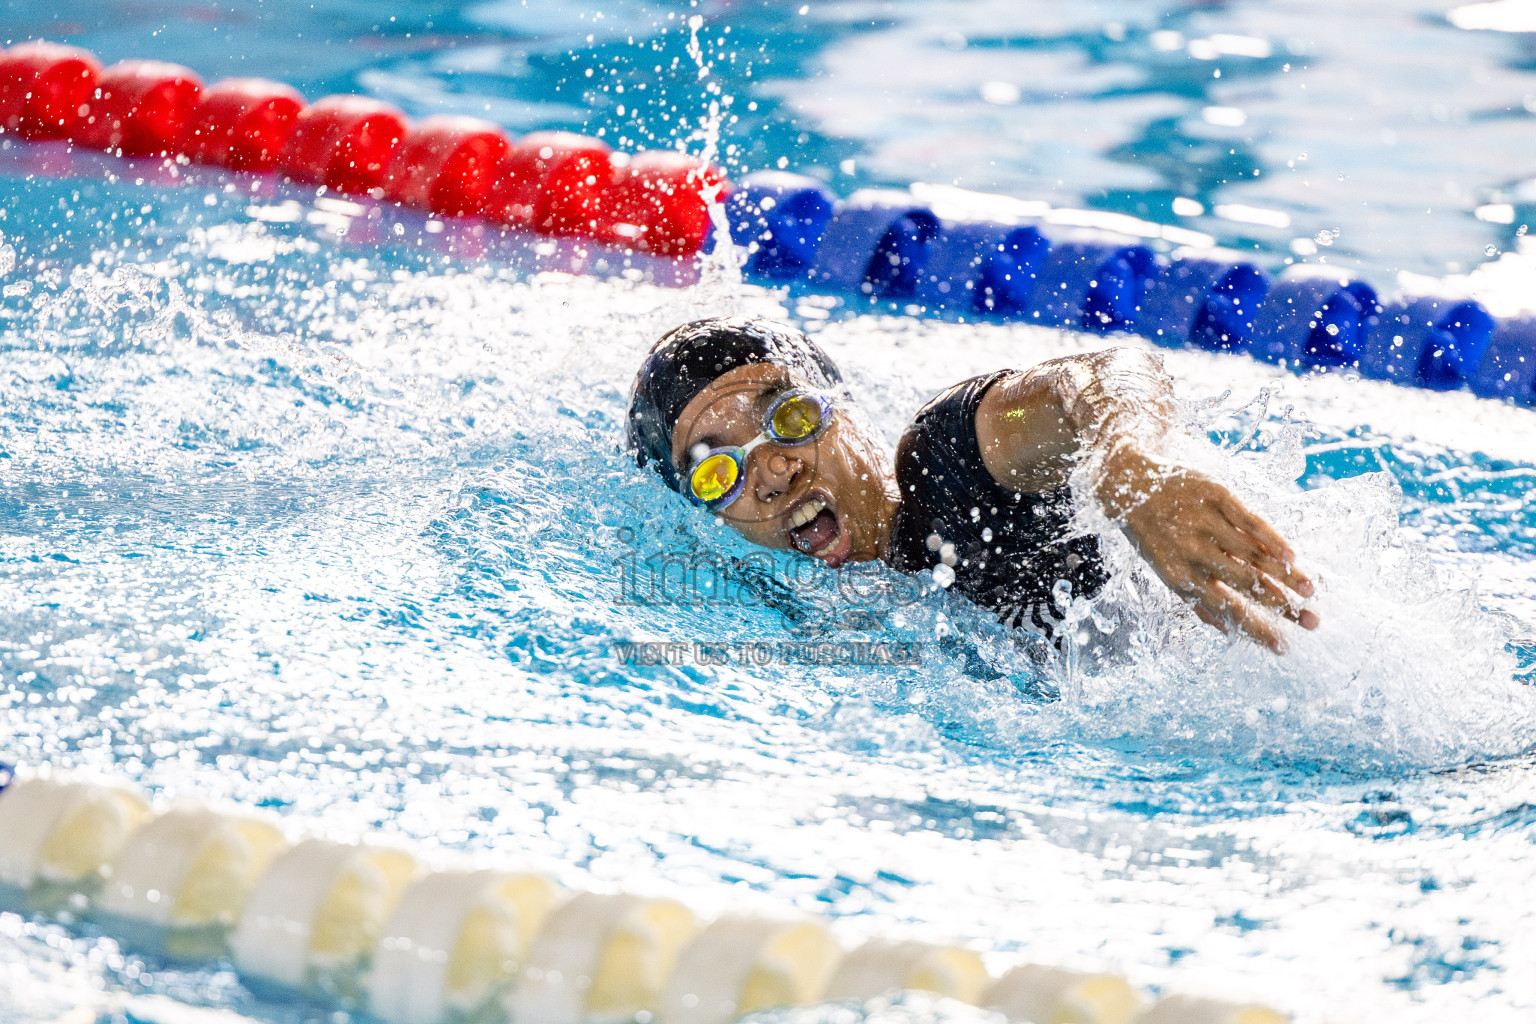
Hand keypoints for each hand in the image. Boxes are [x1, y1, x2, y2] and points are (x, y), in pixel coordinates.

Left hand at [1098, 448, 1319, 652]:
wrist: (1127, 483)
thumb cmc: (1154, 535)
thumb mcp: (1166, 571)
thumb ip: (1196, 599)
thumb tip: (1225, 631)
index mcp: (1181, 576)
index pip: (1226, 608)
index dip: (1256, 629)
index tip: (1283, 646)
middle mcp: (1192, 551)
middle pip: (1246, 583)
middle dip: (1282, 605)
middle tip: (1313, 621)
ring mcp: (1204, 522)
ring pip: (1251, 553)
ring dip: (1285, 575)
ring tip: (1310, 590)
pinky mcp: (1214, 495)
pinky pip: (1249, 519)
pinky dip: (1271, 538)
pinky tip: (1291, 555)